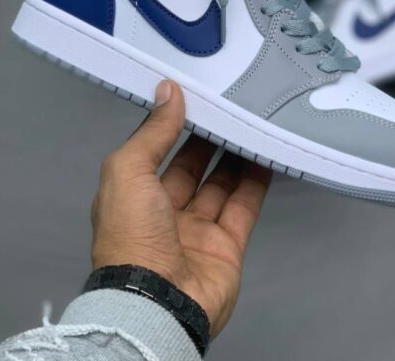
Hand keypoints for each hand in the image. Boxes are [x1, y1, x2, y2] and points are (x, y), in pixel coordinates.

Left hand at [91, 80, 271, 336]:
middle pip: (190, 168)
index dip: (173, 127)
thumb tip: (168, 91)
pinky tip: (266, 155)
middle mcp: (164, 213)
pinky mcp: (228, 245)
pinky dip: (256, 182)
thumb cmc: (133, 232)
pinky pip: (244, 206)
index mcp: (134, 196)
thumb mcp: (128, 171)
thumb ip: (152, 132)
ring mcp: (198, 230)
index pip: (156, 153)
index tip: (194, 99)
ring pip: (220, 186)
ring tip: (250, 125)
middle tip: (228, 109)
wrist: (159, 302)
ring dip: (234, 157)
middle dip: (208, 140)